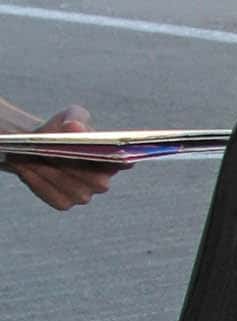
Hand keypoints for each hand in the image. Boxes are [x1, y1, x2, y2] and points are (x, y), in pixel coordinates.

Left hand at [6, 106, 122, 209]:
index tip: (100, 151)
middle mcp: (102, 183)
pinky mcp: (64, 203)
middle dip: (76, 167)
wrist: (35, 145)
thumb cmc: (59, 129)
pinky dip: (40, 182)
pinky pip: (54, 196)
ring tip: (34, 156)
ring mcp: (84, 196)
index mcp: (113, 160)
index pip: (122, 163)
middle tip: (54, 152)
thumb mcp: (69, 117)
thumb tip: (73, 127)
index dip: (114, 160)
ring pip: (73, 189)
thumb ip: (74, 119)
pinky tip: (28, 168)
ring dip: (53, 174)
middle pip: (96, 180)